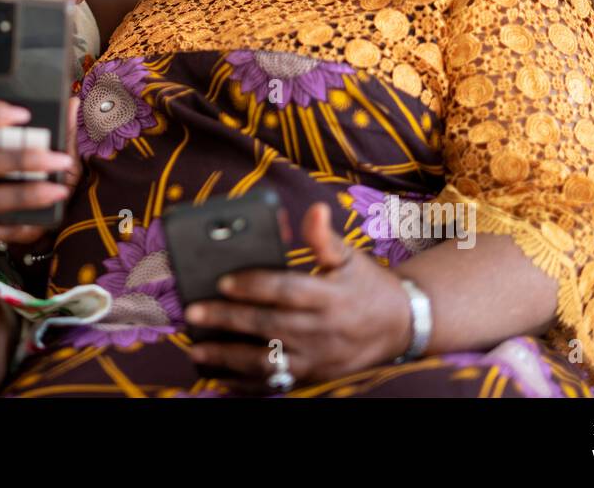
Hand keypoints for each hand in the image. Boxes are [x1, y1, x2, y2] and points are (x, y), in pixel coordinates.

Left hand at [184, 202, 414, 389]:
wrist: (400, 327)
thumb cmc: (367, 285)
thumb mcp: (350, 257)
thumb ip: (324, 237)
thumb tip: (313, 209)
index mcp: (330, 296)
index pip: (287, 290)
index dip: (254, 286)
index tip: (223, 282)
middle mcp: (323, 330)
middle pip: (270, 326)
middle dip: (228, 321)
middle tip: (193, 313)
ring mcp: (317, 358)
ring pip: (269, 362)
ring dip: (229, 358)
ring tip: (197, 350)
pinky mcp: (313, 376)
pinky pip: (275, 384)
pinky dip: (245, 384)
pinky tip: (218, 376)